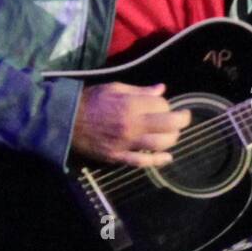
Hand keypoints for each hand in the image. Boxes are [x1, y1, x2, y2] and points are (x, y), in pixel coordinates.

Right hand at [71, 82, 191, 166]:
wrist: (67, 120)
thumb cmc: (91, 100)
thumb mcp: (115, 88)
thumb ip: (140, 91)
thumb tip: (161, 89)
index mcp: (131, 104)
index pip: (162, 106)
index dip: (166, 105)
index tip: (163, 106)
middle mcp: (132, 124)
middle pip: (168, 125)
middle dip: (181, 121)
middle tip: (184, 119)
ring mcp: (125, 143)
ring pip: (159, 145)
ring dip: (171, 140)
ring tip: (173, 136)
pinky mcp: (118, 156)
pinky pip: (142, 162)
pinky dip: (157, 161)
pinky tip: (167, 158)